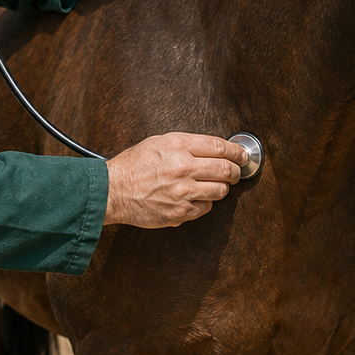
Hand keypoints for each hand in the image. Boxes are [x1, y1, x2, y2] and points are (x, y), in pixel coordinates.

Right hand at [104, 132, 246, 227]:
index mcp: (178, 146)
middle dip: (235, 171)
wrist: (112, 191)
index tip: (241, 155)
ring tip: (214, 185)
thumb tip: (213, 149)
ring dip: (222, 188)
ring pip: (220, 191)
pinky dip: (205, 203)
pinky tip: (195, 198)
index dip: (236, 151)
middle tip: (234, 172)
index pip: (220, 147)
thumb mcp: (158, 143)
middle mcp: (183, 168)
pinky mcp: (181, 211)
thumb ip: (187, 145)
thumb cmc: (132, 166)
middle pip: (226, 170)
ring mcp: (183, 192)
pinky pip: (206, 208)